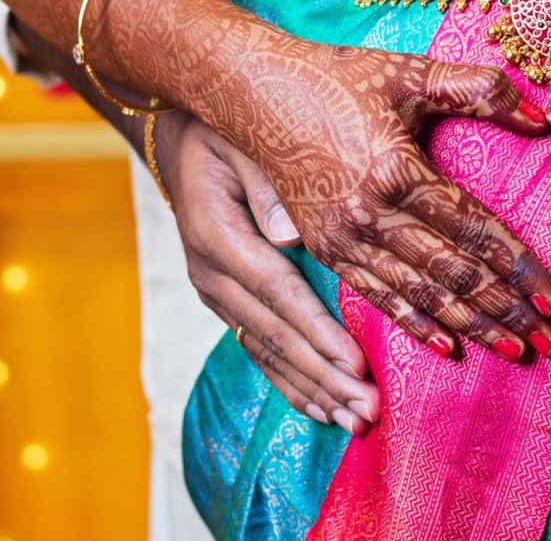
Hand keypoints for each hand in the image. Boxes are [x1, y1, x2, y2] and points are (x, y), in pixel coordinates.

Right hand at [155, 113, 377, 434]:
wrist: (182, 131)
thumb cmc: (224, 126)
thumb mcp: (239, 138)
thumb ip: (265, 183)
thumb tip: (290, 236)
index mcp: (218, 236)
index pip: (277, 292)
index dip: (316, 332)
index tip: (356, 364)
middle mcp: (212, 273)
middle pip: (275, 335)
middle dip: (324, 376)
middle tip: (368, 410)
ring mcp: (217, 292)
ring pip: (267, 351)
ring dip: (313, 390)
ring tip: (354, 424)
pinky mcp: (227, 300)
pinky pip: (260, 349)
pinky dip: (291, 382)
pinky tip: (321, 411)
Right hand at [224, 41, 550, 361]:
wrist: (255, 92)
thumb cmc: (340, 77)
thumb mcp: (412, 73)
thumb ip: (479, 89)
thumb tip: (544, 118)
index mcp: (397, 169)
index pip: (473, 228)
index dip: (516, 266)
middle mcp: (370, 212)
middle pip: (451, 272)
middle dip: (503, 310)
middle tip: (548, 341)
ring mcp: (343, 236)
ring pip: (418, 293)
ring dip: (468, 325)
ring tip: (512, 351)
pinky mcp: (324, 248)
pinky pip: (376, 295)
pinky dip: (414, 322)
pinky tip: (447, 347)